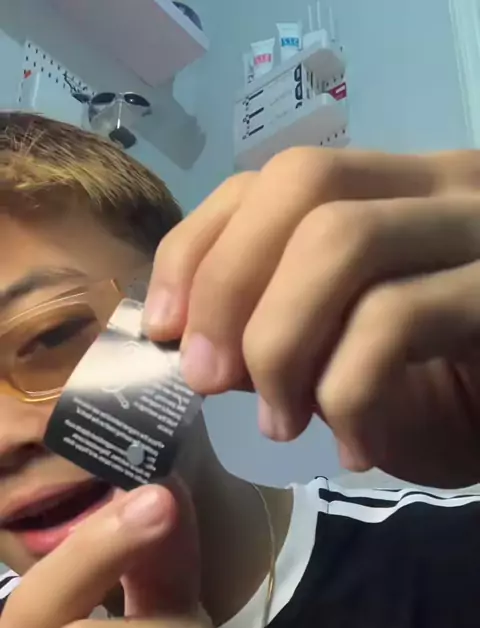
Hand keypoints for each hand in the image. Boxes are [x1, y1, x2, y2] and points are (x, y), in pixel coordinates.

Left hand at [145, 147, 479, 486]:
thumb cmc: (440, 404)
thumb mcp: (340, 361)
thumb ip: (277, 332)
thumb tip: (191, 341)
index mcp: (392, 194)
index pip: (272, 178)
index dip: (199, 246)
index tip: (160, 326)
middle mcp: (441, 188)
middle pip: (302, 183)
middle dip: (228, 287)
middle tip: (205, 379)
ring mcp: (478, 234)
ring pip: (342, 241)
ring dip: (280, 345)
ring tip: (278, 425)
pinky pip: (395, 320)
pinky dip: (348, 394)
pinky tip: (353, 448)